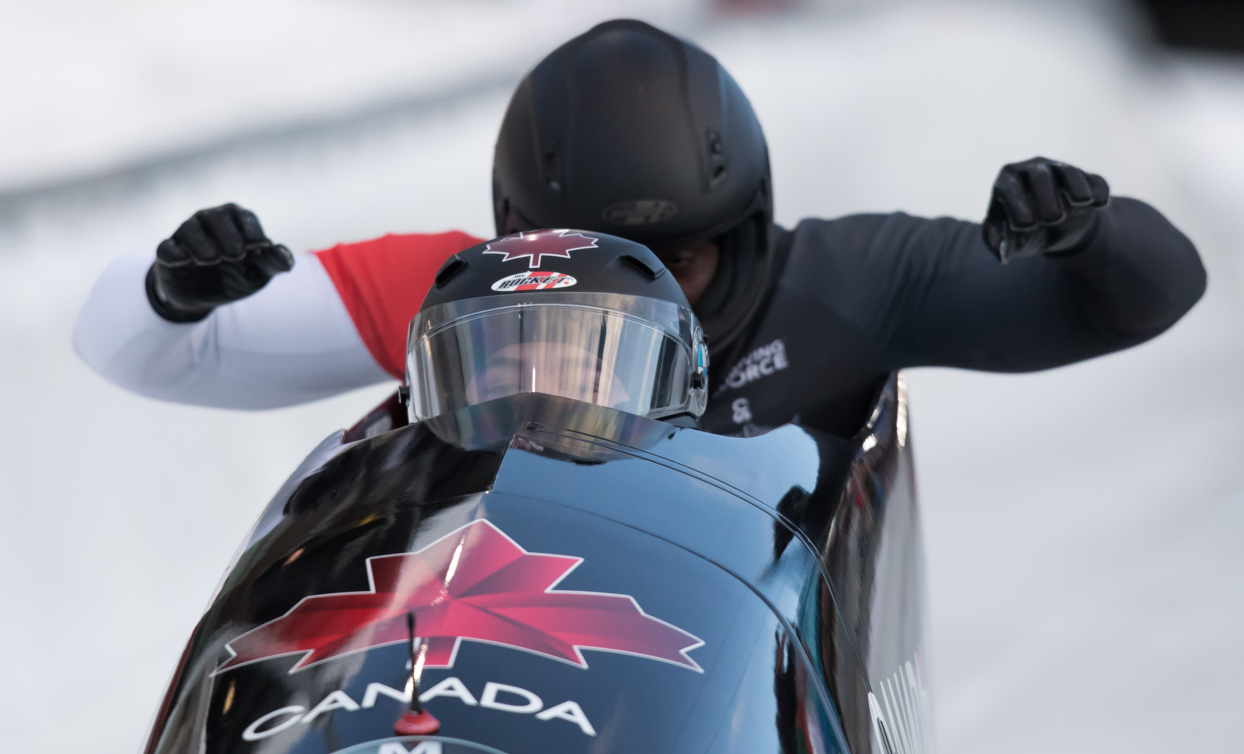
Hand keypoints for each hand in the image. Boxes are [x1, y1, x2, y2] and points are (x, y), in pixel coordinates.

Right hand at [146, 204, 293, 321]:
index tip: (259, 247)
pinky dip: (173, 252)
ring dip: (201, 243)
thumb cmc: (236, 276)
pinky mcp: (168, 253)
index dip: (252, 230)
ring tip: (212, 260)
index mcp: (236, 222)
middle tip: (236, 255)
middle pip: (217, 216)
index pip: (244, 217)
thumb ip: (273, 263)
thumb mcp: (259, 273)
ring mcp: (187, 236)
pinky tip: (182, 261)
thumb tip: (284, 256)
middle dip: (228, 234)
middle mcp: (210, 222)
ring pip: (190, 228)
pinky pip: (166, 247)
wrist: (204, 297)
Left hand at [982, 157, 1109, 262]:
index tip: (1027, 225)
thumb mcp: (1007, 237)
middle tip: (1053, 219)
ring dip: (1076, 187)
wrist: (1052, 230)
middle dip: (1047, 196)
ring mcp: (1061, 171)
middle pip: (1040, 174)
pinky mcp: (1086, 179)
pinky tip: (1098, 205)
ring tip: (1081, 202)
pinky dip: (1098, 191)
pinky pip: (1095, 180)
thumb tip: (1001, 250)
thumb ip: (997, 242)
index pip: (1008, 186)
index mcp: (1008, 180)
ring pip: (1069, 172)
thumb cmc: (1022, 230)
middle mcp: (1033, 169)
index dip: (1017, 203)